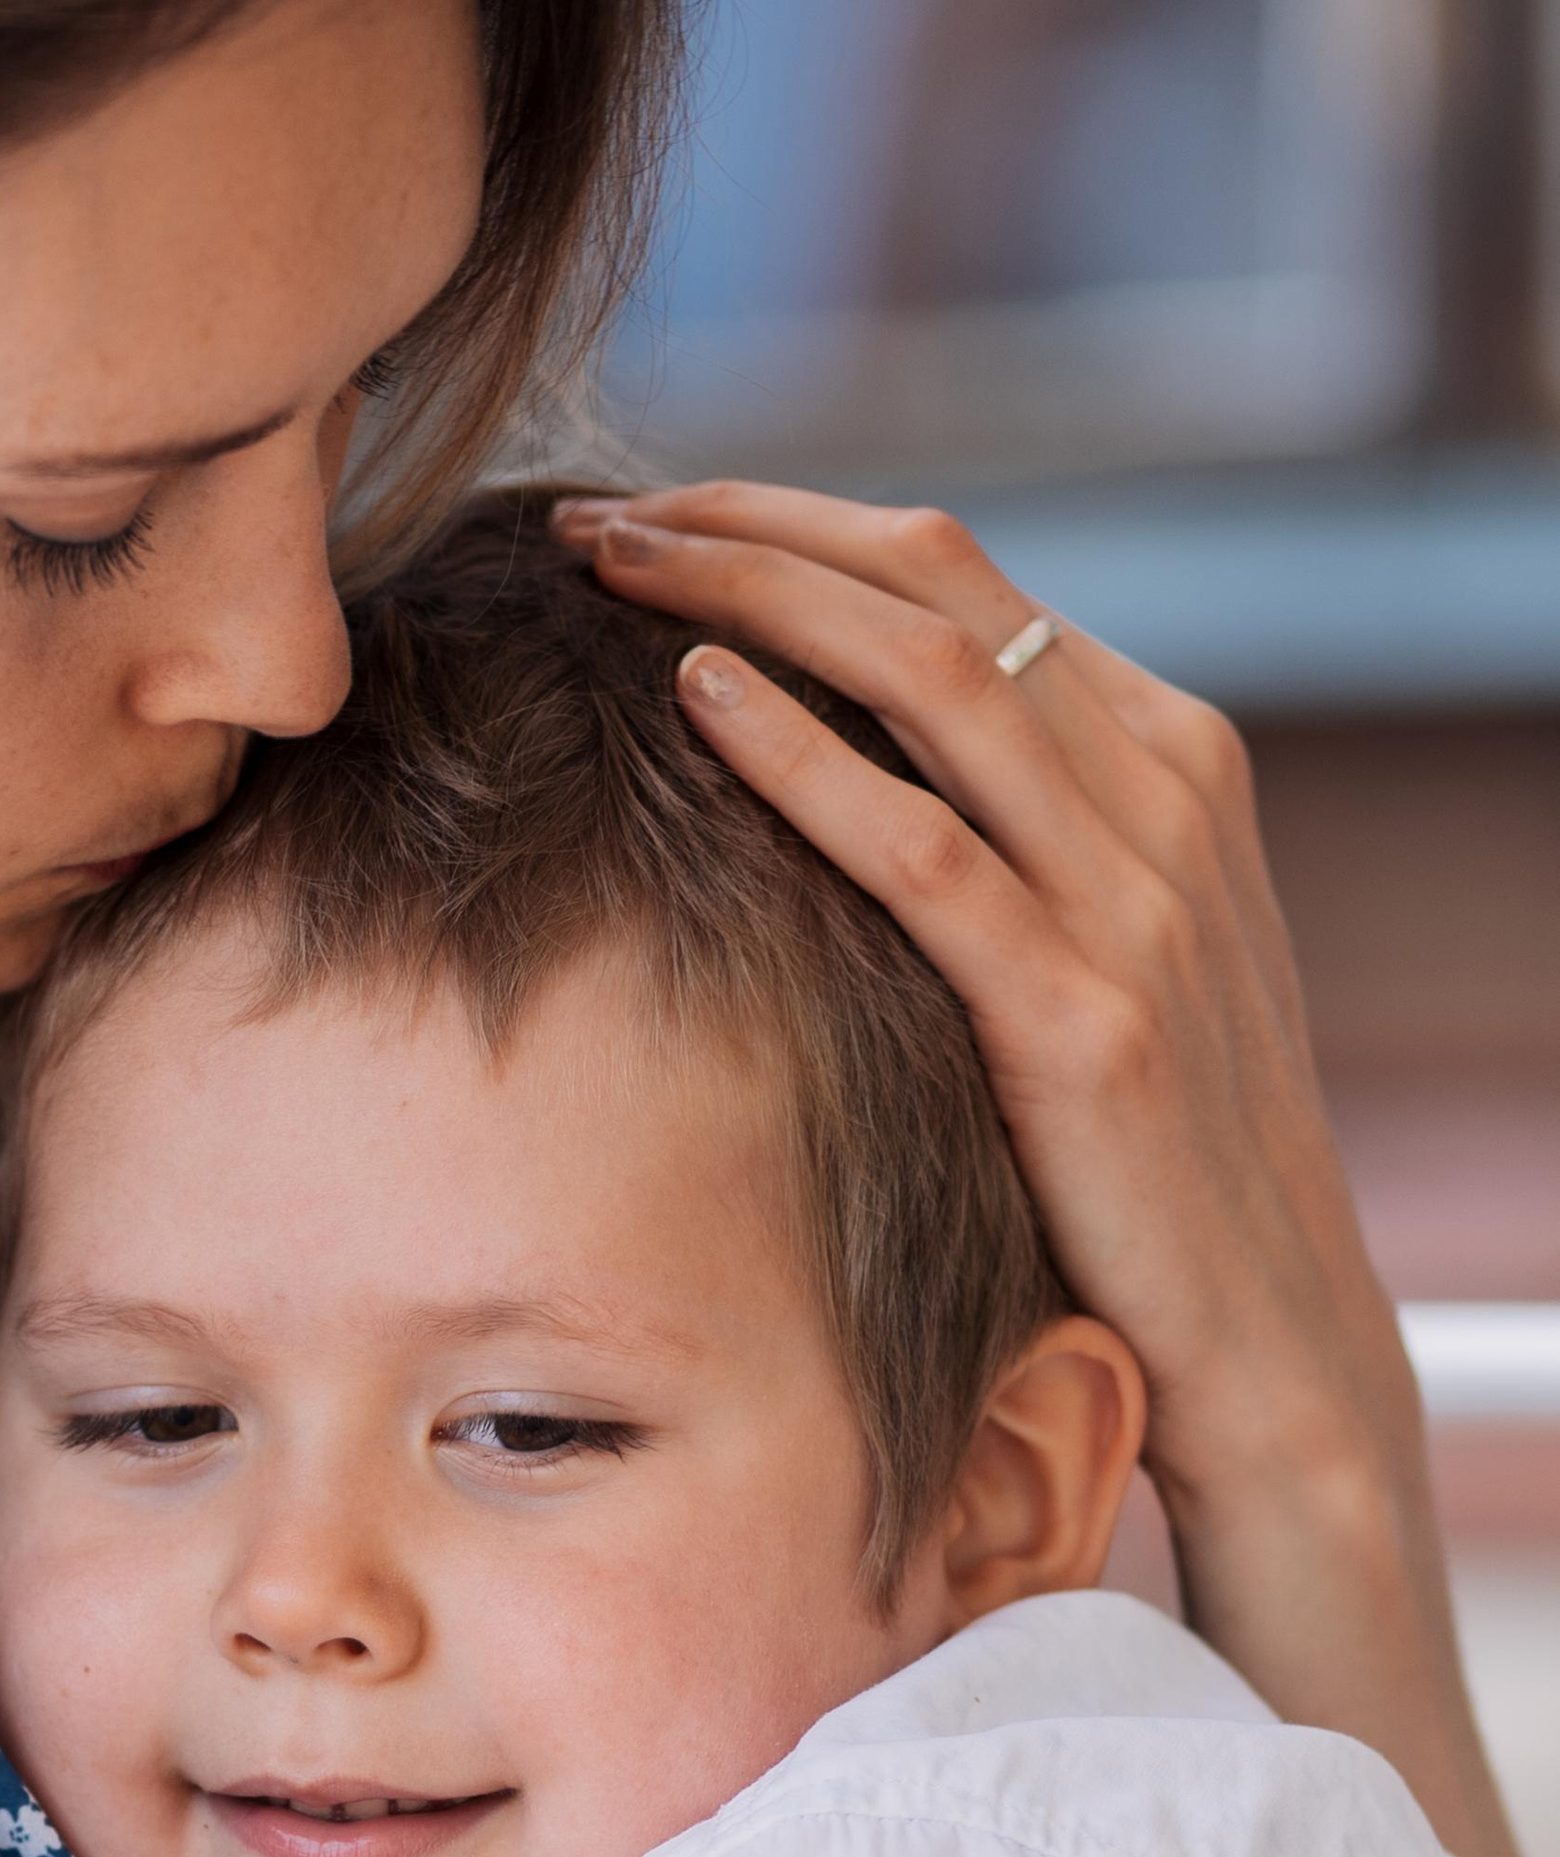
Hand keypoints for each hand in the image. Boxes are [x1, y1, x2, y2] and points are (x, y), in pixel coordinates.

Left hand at [558, 482, 1553, 1856]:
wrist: (1261, 1344)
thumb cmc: (1135, 1155)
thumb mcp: (1088, 949)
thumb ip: (999, 829)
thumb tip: (825, 734)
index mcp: (1166, 755)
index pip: (960, 573)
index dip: (792, 523)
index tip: (654, 512)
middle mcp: (1166, 797)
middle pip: (935, 586)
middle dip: (749, 526)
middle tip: (596, 512)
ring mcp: (1137, 902)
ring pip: (928, 677)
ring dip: (751, 597)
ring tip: (612, 563)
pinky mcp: (1087, 1017)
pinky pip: (925, 848)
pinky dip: (805, 756)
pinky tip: (695, 697)